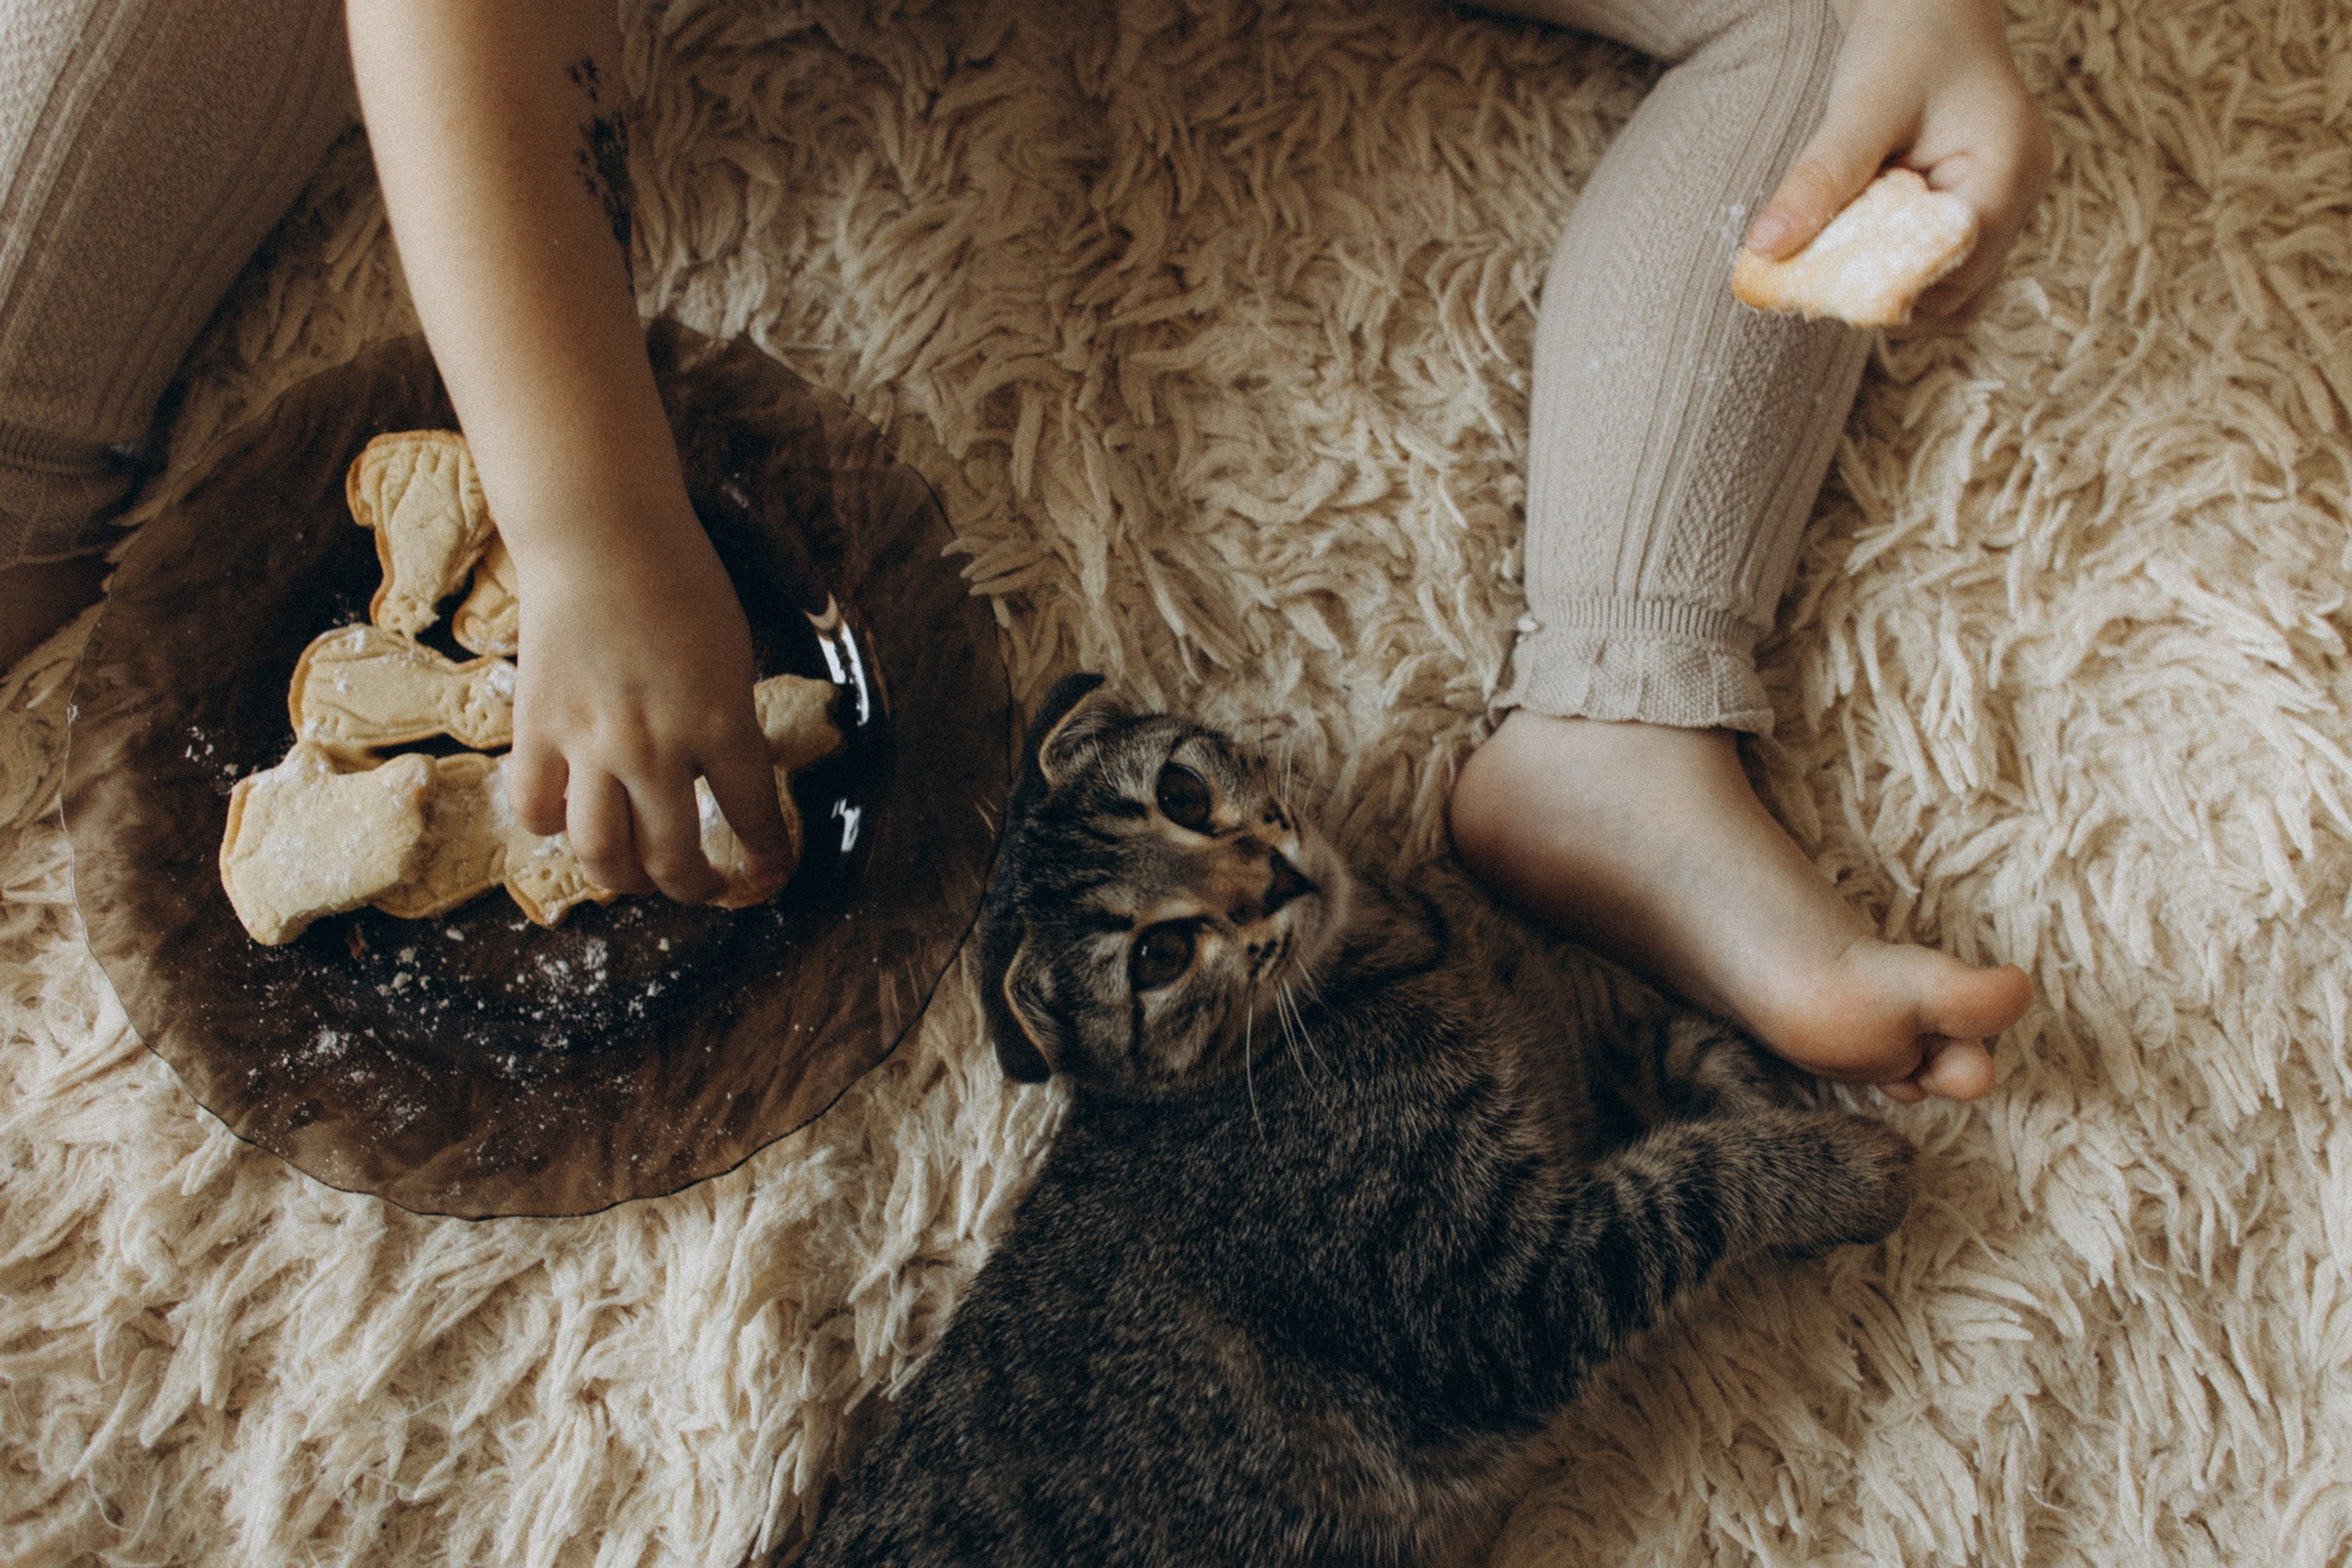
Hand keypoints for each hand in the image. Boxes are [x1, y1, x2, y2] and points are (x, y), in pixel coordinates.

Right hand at [503, 497, 793, 904]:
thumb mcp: (733, 655)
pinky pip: (536, 809)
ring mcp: (589, 743)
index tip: (770, 873)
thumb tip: (728, 775)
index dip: (767, 855)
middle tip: (705, 886)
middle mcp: (654, 747)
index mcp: (720, 722)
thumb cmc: (679, 581)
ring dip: (626, 881)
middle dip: (696, 888)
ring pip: (600, 854)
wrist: (600, 535)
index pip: (752, 814)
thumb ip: (729, 723)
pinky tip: (572, 820)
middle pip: (671, 858)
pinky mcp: (535, 730)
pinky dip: (554, 828)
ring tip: (640, 877)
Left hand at [1745, 0, 2051, 333]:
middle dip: (1886, 297)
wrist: (1929, 14)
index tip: (1823, 290)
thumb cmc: (1905, 44)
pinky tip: (1852, 258)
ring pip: (1951, 298)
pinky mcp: (1974, 223)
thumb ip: (1819, 176)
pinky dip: (1896, 282)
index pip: (1957, 258)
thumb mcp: (1860, 105)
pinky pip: (1939, 278)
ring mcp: (2002, 215)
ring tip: (1833, 269)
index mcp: (2009, 168)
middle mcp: (2019, 199)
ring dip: (1891, 298)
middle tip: (1812, 285)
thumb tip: (1764, 248)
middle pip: (1956, 290)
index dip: (1892, 285)